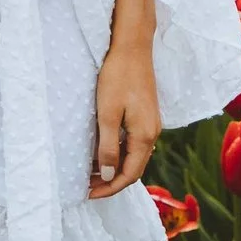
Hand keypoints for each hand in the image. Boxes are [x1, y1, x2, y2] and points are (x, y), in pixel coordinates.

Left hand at [90, 40, 159, 198]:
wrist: (133, 46)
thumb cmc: (118, 77)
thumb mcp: (108, 114)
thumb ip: (109, 147)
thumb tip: (109, 175)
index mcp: (145, 136)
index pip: (129, 175)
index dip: (109, 188)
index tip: (89, 194)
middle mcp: (153, 133)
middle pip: (134, 169)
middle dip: (111, 182)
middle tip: (87, 186)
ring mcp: (151, 123)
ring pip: (134, 156)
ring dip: (115, 168)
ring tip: (91, 172)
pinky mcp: (146, 114)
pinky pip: (135, 143)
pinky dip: (119, 153)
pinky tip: (104, 150)